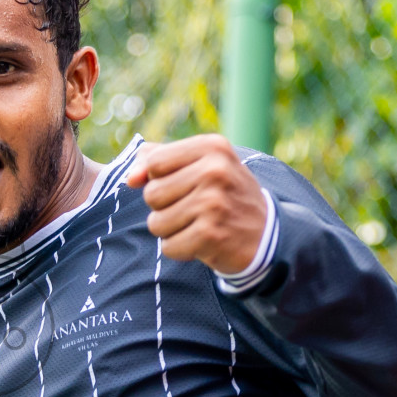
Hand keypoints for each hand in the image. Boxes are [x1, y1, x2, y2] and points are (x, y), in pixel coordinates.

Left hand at [126, 134, 267, 275]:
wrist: (266, 235)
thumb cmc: (224, 197)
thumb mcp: (202, 165)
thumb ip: (159, 160)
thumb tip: (130, 178)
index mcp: (212, 147)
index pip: (154, 163)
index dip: (158, 180)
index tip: (181, 187)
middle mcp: (214, 170)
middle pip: (151, 194)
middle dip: (164, 208)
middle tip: (194, 210)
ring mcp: (213, 203)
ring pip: (156, 223)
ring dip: (171, 231)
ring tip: (198, 225)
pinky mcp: (211, 234)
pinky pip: (169, 247)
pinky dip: (181, 250)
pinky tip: (203, 243)